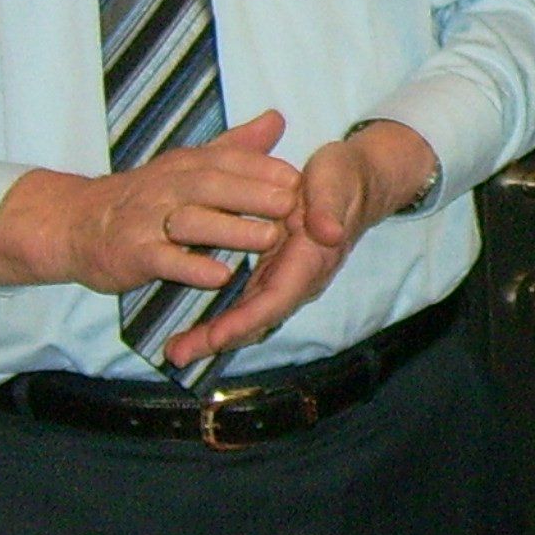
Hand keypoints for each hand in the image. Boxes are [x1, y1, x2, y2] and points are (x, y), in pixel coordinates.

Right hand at [0, 110, 300, 292]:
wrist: (76, 224)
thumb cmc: (145, 197)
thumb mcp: (187, 165)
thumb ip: (235, 147)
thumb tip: (278, 118)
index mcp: (184, 165)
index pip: (227, 159)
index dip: (263, 168)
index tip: (300, 178)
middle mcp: (166, 187)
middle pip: (212, 185)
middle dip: (254, 193)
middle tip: (292, 204)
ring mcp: (147, 221)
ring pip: (192, 222)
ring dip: (231, 229)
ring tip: (269, 238)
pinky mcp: (133, 255)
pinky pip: (164, 260)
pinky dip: (192, 267)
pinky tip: (221, 275)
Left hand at [164, 120, 436, 368]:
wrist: (357, 181)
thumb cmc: (341, 179)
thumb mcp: (334, 182)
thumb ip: (329, 207)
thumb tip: (329, 232)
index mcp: (310, 259)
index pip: (276, 298)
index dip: (246, 319)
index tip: (214, 336)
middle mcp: (298, 279)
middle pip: (258, 319)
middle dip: (219, 339)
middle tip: (178, 355)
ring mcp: (286, 279)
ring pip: (249, 317)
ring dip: (214, 336)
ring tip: (177, 351)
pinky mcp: (274, 274)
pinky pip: (247, 305)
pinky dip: (222, 320)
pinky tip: (196, 331)